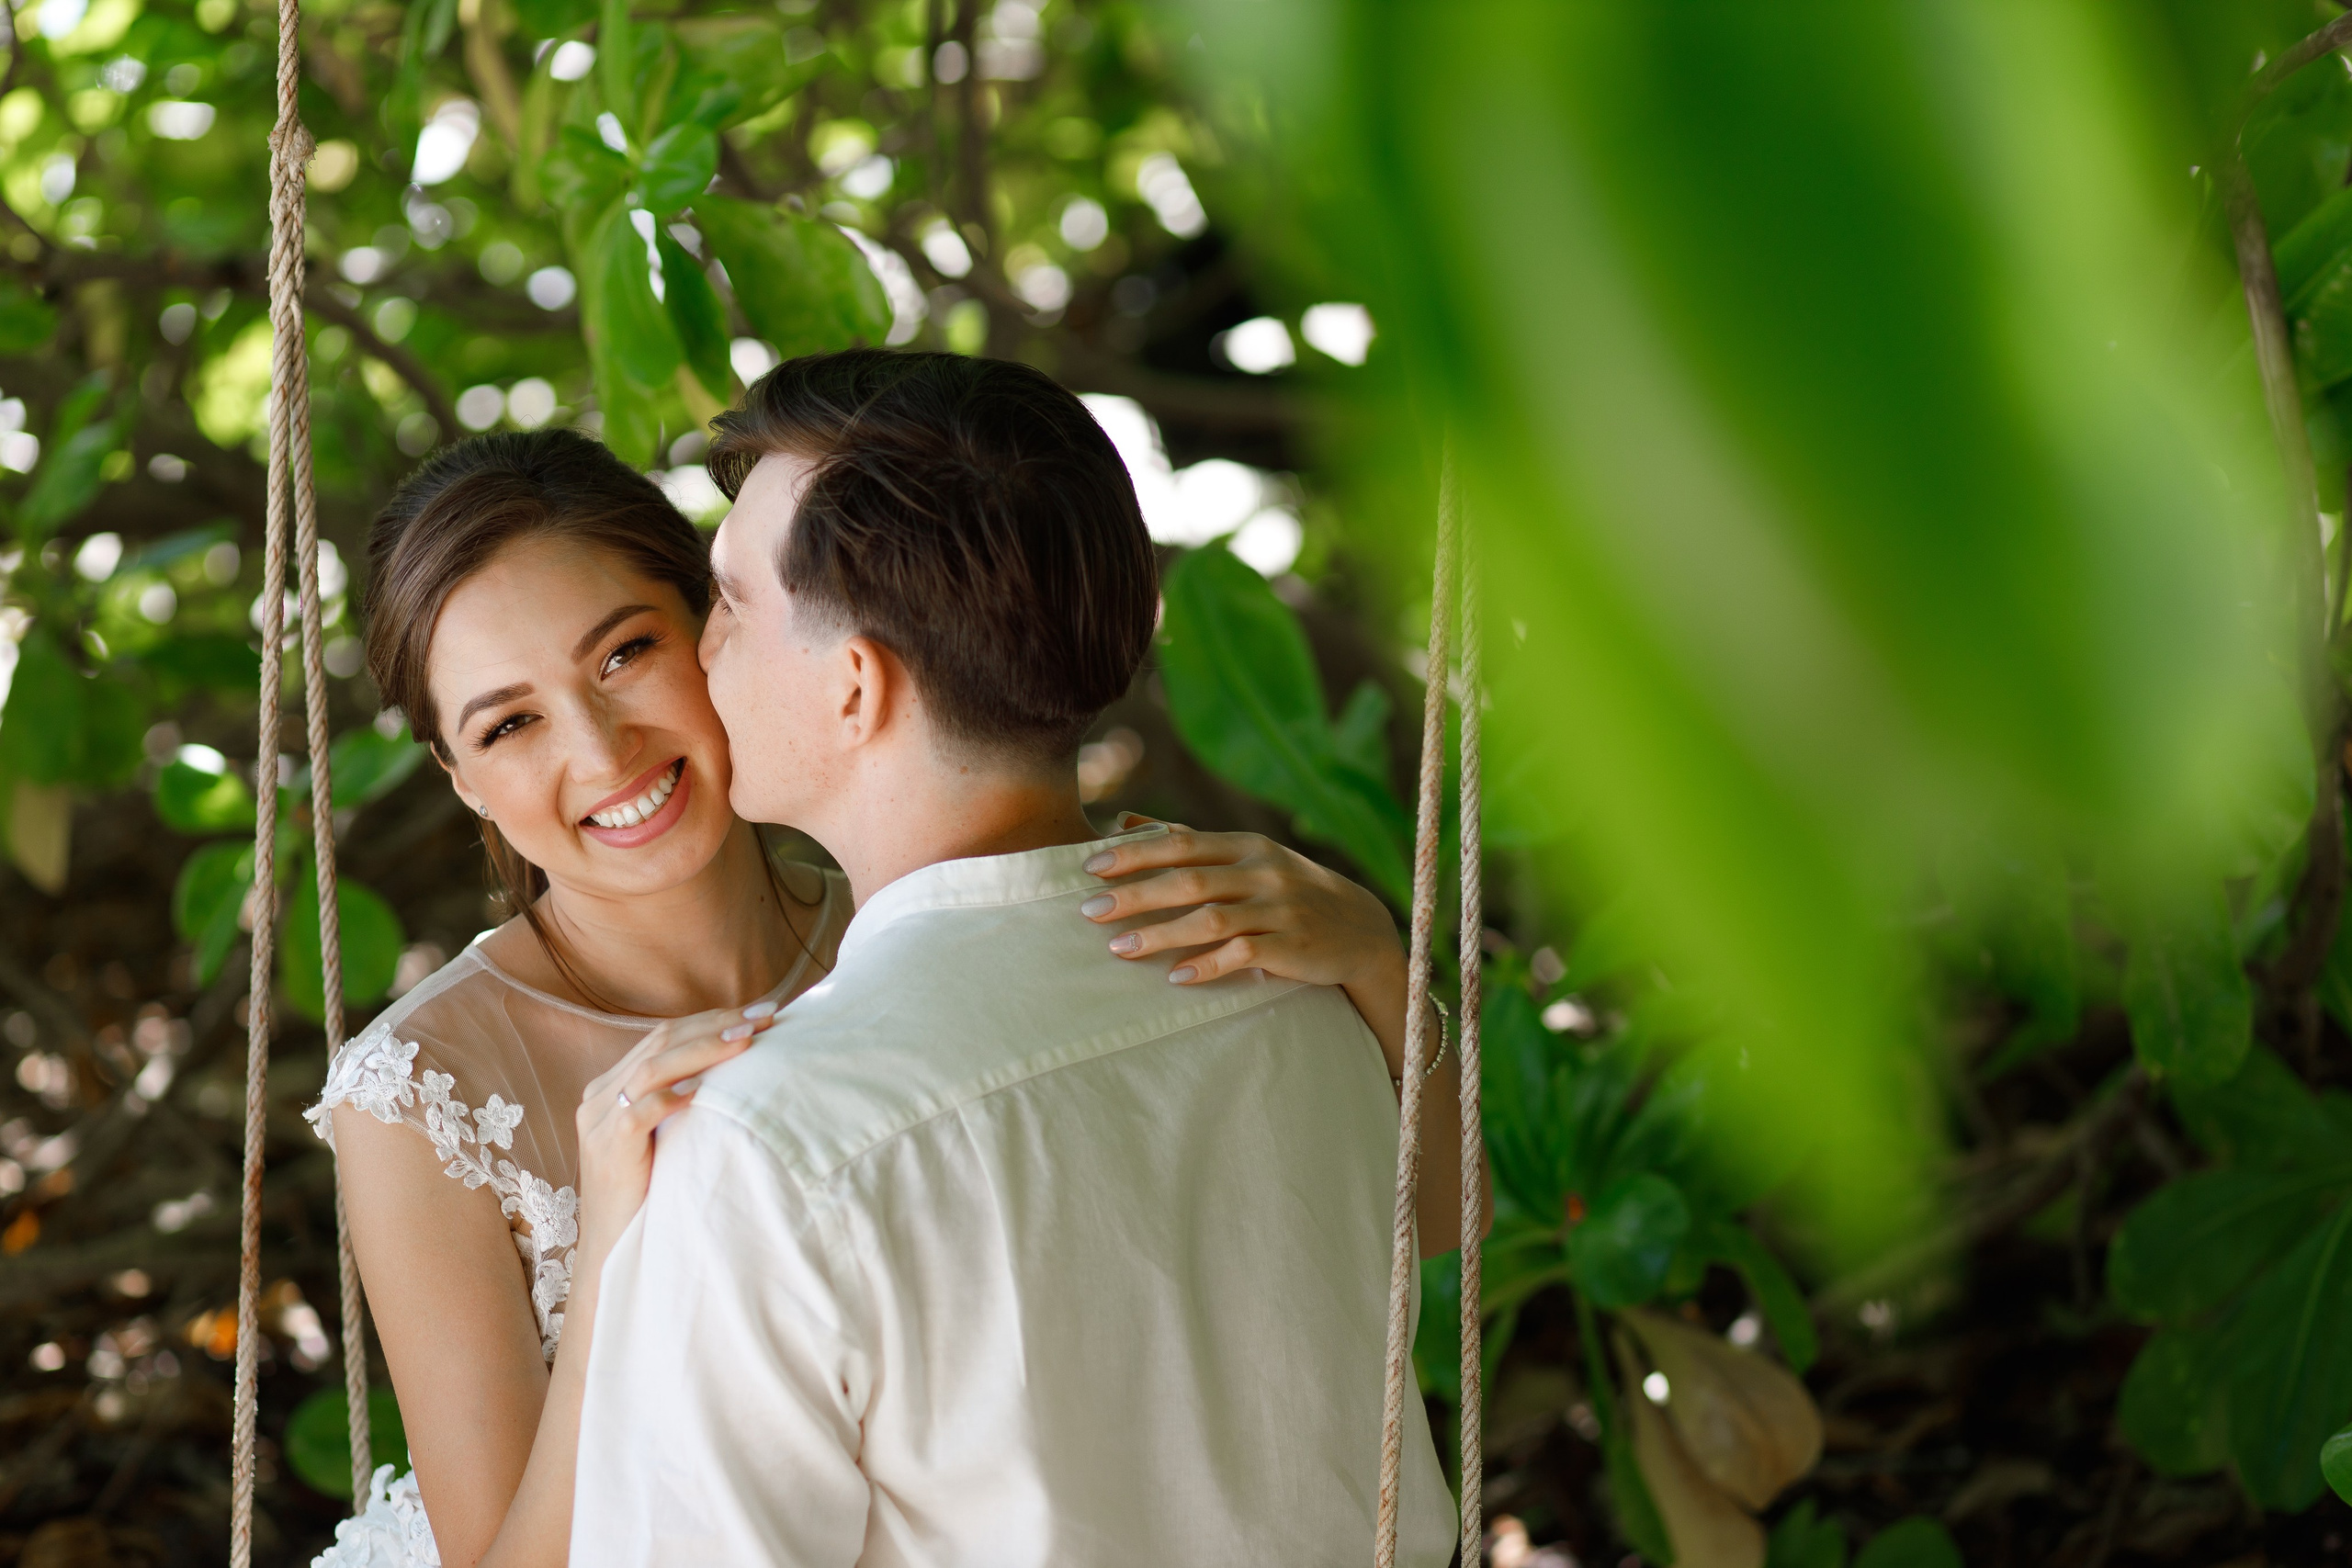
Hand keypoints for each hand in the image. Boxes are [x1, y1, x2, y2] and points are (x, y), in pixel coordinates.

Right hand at [573, 1002, 775, 1256]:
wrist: (614, 1248)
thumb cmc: (650, 1190)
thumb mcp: (665, 1135)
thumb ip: (682, 1099)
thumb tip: (741, 1065)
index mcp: (611, 1085)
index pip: (665, 1036)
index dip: (712, 1019)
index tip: (760, 1011)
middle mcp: (600, 1096)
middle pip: (661, 1042)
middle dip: (716, 1025)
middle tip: (765, 1016)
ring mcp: (599, 1122)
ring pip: (652, 1068)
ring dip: (703, 1050)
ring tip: (746, 1040)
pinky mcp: (608, 1150)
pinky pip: (638, 1112)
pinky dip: (672, 1096)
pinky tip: (704, 1090)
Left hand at [1080, 817, 1402, 989]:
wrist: (1358, 929)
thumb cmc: (1288, 890)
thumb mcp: (1246, 856)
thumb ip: (1186, 839)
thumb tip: (1123, 819)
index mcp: (1245, 845)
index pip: (1182, 843)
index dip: (1135, 853)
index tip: (1091, 866)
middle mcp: (1261, 873)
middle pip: (1189, 881)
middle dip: (1135, 895)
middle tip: (1090, 911)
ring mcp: (1277, 910)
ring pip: (1211, 920)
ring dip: (1161, 934)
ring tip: (1120, 949)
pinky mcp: (1290, 946)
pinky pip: (1243, 955)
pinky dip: (1208, 965)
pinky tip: (1177, 977)